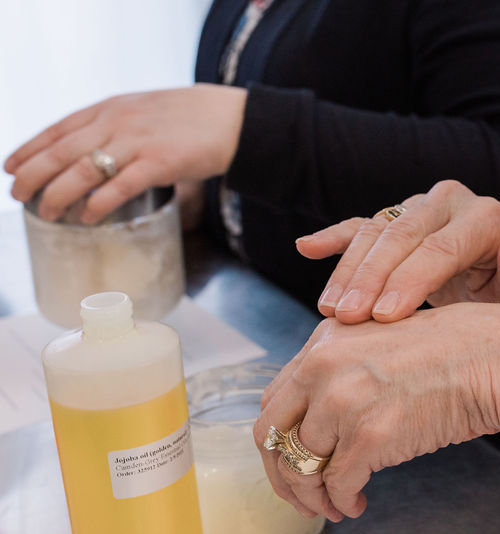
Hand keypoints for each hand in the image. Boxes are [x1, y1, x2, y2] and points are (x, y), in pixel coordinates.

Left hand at [4, 84, 246, 223]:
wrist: (234, 119)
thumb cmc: (194, 120)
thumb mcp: (146, 112)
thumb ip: (120, 127)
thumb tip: (99, 154)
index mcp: (112, 108)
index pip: (58, 128)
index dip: (29, 148)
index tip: (10, 166)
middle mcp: (117, 121)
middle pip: (62, 150)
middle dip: (33, 174)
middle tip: (17, 194)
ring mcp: (137, 141)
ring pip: (83, 169)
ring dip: (58, 193)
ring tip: (45, 212)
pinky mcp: (160, 163)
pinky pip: (119, 186)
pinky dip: (98, 202)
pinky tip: (86, 216)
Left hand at [253, 301, 499, 522]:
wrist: (499, 359)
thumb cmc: (458, 351)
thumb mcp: (384, 341)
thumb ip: (345, 370)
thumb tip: (324, 415)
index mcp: (325, 341)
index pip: (276, 399)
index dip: (279, 439)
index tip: (291, 460)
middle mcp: (324, 368)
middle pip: (274, 435)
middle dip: (283, 474)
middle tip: (300, 496)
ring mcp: (344, 402)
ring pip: (302, 466)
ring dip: (314, 495)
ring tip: (333, 506)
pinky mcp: (370, 438)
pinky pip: (337, 484)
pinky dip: (341, 502)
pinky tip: (356, 503)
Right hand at [295, 179, 499, 322]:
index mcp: (485, 218)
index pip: (441, 248)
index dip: (410, 281)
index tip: (383, 317)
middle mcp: (450, 202)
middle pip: (402, 236)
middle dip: (371, 278)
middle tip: (347, 317)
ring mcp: (419, 205)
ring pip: (376, 231)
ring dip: (349, 271)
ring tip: (330, 311)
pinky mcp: (396, 215)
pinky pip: (361, 225)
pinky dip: (334, 238)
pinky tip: (306, 247)